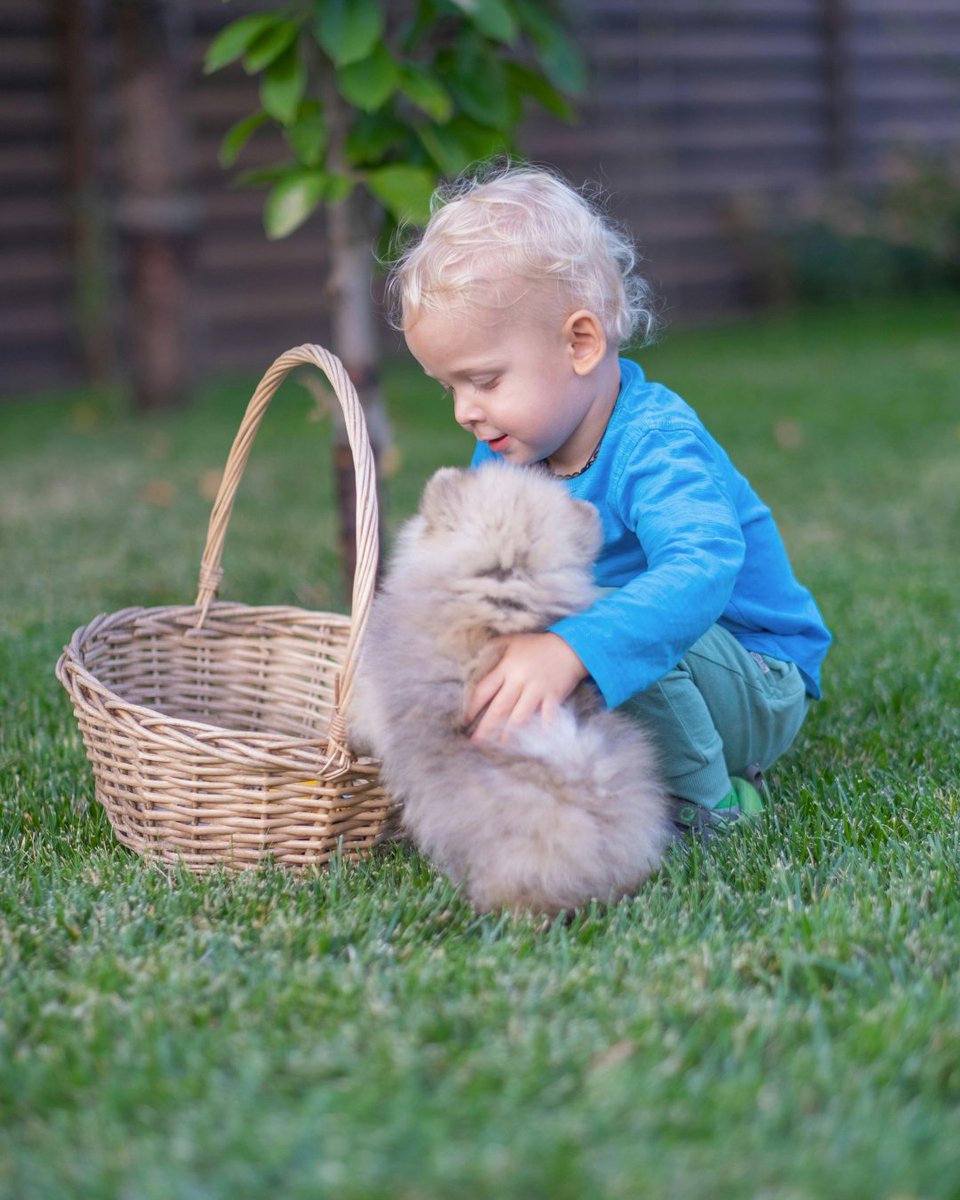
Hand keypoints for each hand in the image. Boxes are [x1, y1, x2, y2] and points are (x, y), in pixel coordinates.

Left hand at [465, 633, 587, 742]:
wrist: (571, 645)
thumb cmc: (538, 644)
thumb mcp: (514, 641)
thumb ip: (495, 647)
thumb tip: (476, 653)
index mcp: (507, 668)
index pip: (484, 690)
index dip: (472, 707)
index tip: (465, 720)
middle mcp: (520, 680)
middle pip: (499, 708)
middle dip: (486, 727)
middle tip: (476, 741)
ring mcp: (537, 690)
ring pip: (519, 716)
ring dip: (509, 732)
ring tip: (500, 744)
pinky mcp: (554, 696)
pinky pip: (547, 717)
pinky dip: (541, 730)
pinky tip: (535, 741)